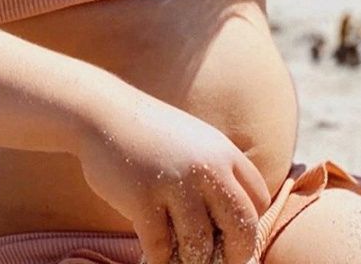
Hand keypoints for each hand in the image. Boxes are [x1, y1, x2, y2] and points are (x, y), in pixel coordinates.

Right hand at [76, 95, 270, 263]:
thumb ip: (216, 173)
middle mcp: (206, 167)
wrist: (102, 112)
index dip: (248, 225)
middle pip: (241, 227)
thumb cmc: (149, 133)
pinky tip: (153, 251)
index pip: (258, 200)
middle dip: (233, 255)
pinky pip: (161, 248)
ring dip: (191, 259)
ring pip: (200, 245)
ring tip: (180, 256)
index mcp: (222, 151)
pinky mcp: (143, 199)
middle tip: (216, 262)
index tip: (231, 237)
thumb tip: (232, 227)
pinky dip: (159, 257)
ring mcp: (175, 183)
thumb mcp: (194, 141)